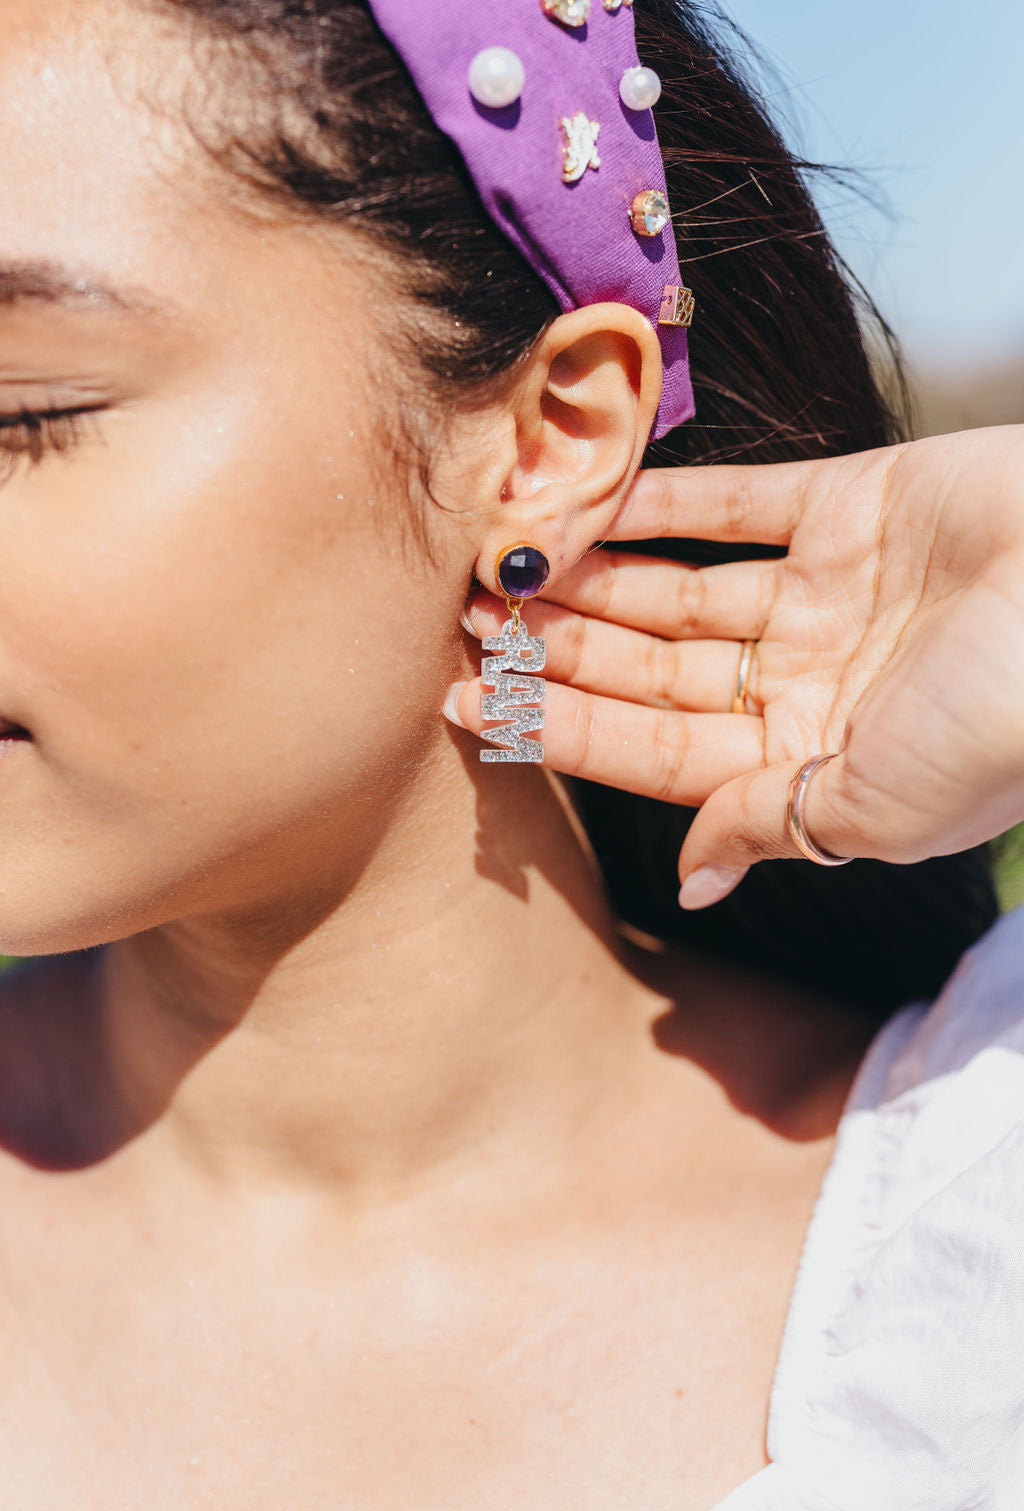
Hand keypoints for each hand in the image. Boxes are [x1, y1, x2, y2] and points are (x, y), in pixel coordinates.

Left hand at [445, 426, 1023, 906]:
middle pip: (654, 670)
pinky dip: (666, 498)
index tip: (472, 708)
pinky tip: (586, 498)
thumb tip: (692, 875)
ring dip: (594, 578)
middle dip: (561, 652)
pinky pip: (738, 502)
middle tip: (467, 622)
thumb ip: (773, 825)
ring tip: (505, 562)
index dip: (562, 729)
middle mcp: (810, 681)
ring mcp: (829, 595)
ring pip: (680, 589)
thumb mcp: (879, 806)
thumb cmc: (1007, 723)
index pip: (655, 753)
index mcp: (811, 765)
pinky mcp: (857, 508)